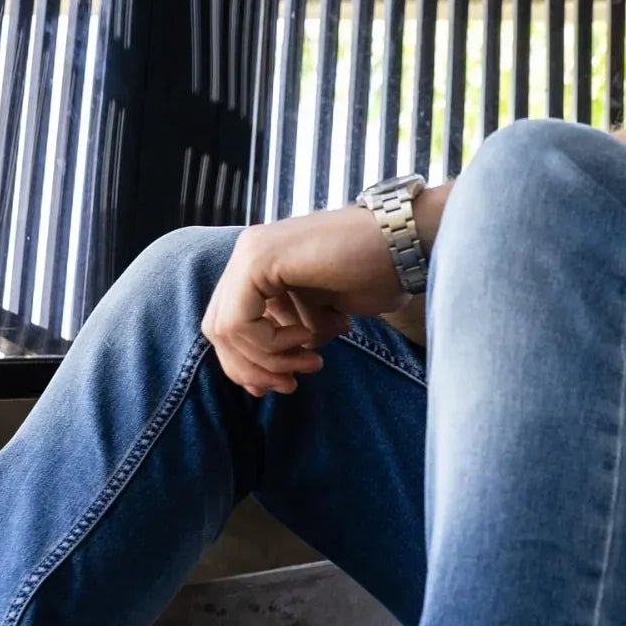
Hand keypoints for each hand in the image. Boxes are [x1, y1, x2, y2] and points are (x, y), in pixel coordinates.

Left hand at [202, 203, 413, 396]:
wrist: (406, 241)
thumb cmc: (377, 274)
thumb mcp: (321, 315)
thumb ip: (290, 338)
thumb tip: (267, 380)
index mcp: (259, 266)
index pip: (229, 327)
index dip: (250, 366)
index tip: (287, 383)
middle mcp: (248, 255)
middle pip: (218, 332)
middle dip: (254, 369)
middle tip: (292, 384)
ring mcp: (250, 252)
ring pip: (225, 331)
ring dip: (269, 361)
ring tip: (311, 361)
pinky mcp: (259, 258)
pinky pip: (240, 323)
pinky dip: (271, 345)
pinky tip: (307, 338)